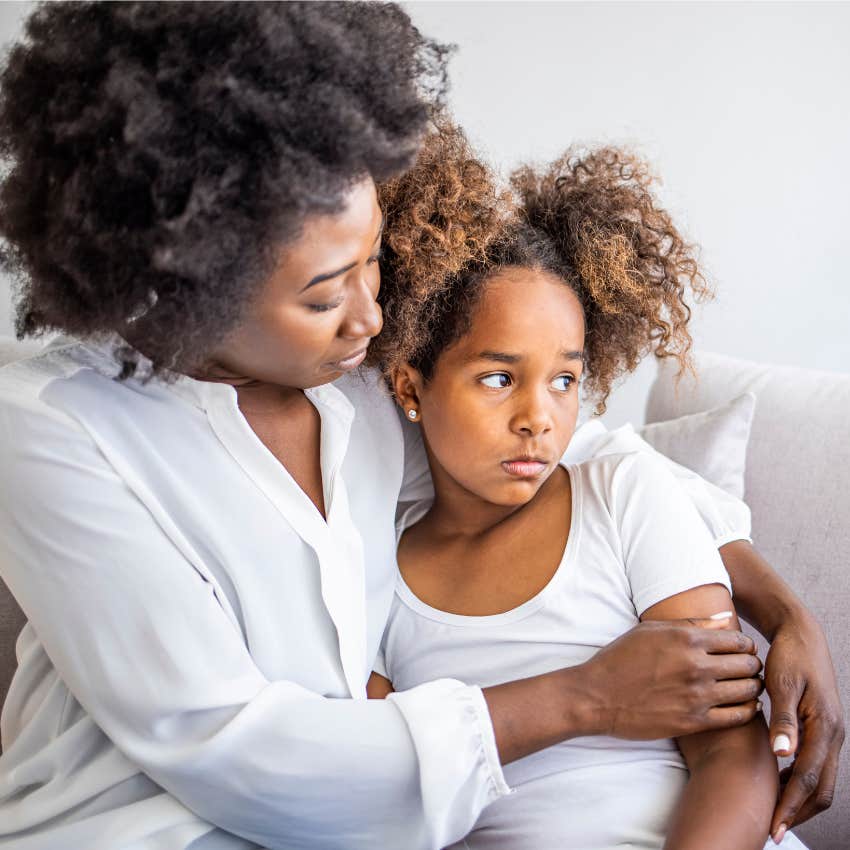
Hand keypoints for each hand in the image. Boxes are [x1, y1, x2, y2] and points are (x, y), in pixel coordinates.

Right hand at [580, 617, 763, 739]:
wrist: (597, 696)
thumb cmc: (620, 659)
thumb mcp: (650, 630)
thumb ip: (691, 624)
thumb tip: (725, 618)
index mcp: (686, 639)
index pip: (737, 639)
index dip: (745, 645)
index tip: (742, 649)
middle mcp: (696, 665)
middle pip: (747, 664)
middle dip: (752, 665)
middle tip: (748, 668)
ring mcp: (697, 695)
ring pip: (747, 690)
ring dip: (752, 687)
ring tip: (748, 686)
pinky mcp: (694, 721)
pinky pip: (737, 716)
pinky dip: (747, 710)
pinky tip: (745, 706)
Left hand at [766, 610, 844, 841]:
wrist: (801, 635)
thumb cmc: (789, 657)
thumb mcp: (783, 685)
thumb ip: (783, 720)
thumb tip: (782, 756)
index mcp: (825, 727)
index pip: (809, 778)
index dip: (791, 804)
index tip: (772, 825)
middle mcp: (833, 735)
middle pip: (821, 789)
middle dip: (798, 812)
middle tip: (772, 830)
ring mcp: (830, 734)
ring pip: (821, 781)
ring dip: (799, 800)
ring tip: (773, 814)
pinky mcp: (822, 730)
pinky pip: (816, 766)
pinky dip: (799, 782)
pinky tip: (777, 785)